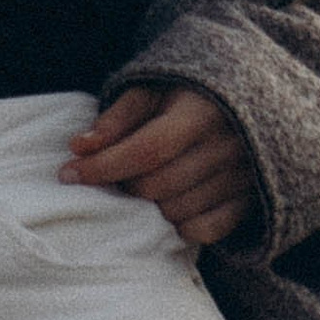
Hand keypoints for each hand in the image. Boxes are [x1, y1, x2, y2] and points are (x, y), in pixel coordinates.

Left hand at [60, 83, 259, 249]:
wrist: (249, 97)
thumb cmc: (188, 93)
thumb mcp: (153, 89)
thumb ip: (116, 117)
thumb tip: (78, 146)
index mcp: (201, 111)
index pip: (146, 149)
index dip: (104, 166)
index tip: (68, 173)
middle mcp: (228, 146)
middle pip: (157, 185)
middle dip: (123, 185)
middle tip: (111, 176)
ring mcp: (244, 178)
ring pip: (176, 211)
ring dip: (148, 207)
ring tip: (140, 185)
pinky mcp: (250, 202)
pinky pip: (206, 230)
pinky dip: (180, 226)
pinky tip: (169, 205)